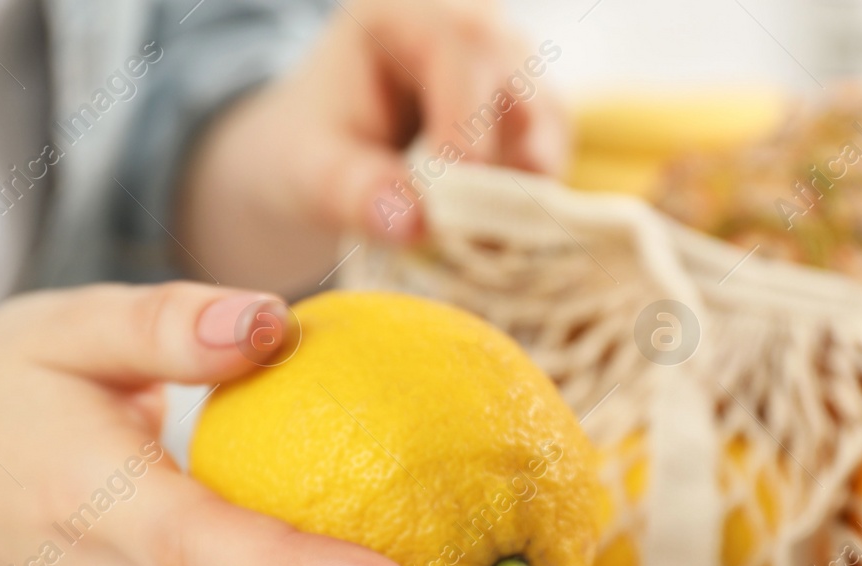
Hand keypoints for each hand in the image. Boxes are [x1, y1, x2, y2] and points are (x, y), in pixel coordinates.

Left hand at [180, 0, 568, 291]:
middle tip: (466, 244)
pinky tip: (485, 237)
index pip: (464, 49)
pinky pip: (552, 158)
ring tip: (472, 245)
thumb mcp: (309, 170)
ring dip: (517, 195)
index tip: (446, 214)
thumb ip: (352, 190)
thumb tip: (413, 225)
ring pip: (547, 126)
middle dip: (497, 174)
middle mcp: (472, 25)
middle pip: (520, 87)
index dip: (466, 131)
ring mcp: (511, 68)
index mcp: (405, 12)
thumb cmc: (311, 149)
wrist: (323, 155)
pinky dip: (525, 205)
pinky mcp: (533, 115)